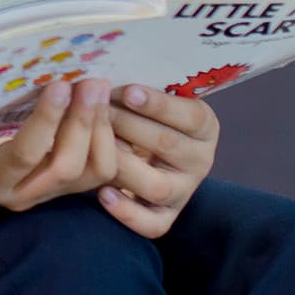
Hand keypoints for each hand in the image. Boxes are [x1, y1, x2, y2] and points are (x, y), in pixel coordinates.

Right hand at [0, 78, 117, 209]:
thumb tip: (26, 67)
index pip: (23, 154)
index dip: (46, 119)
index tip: (60, 84)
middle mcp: (20, 195)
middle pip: (66, 167)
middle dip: (82, 122)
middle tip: (90, 82)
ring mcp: (48, 196)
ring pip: (92, 173)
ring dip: (100, 128)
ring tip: (98, 90)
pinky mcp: (68, 190)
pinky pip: (101, 170)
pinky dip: (107, 137)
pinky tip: (103, 107)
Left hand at [100, 85, 218, 238]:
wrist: (146, 154)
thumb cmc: (139, 113)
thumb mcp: (147, 98)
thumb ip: (135, 88)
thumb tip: (102, 69)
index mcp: (203, 126)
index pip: (190, 115)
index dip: (158, 104)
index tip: (128, 90)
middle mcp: (200, 160)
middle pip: (166, 145)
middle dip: (125, 125)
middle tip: (93, 110)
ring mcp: (182, 191)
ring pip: (155, 185)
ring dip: (120, 164)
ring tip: (91, 147)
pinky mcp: (165, 217)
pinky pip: (153, 225)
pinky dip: (128, 212)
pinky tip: (102, 193)